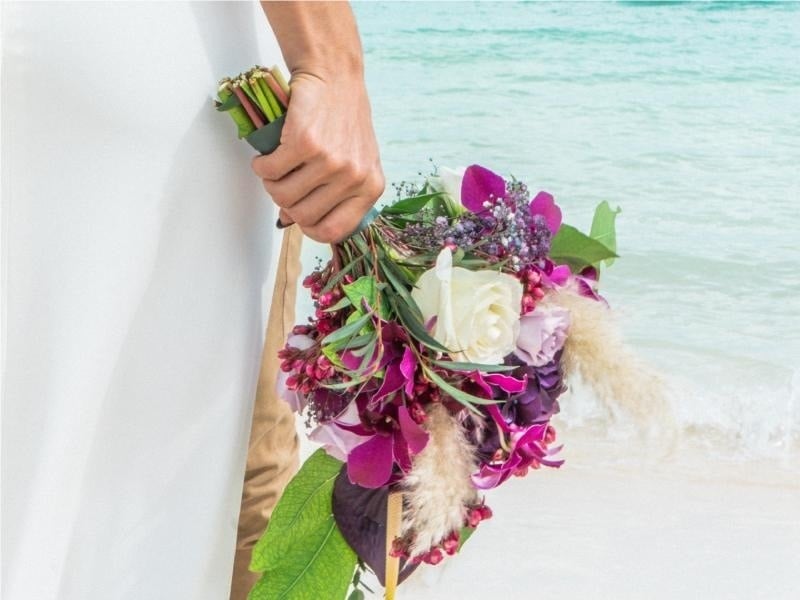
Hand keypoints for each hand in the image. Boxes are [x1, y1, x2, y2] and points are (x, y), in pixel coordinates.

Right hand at [251, 71, 383, 242]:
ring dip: (271, 183)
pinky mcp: (305, 143)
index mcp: (370, 188)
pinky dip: (262, 165)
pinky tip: (268, 154)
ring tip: (276, 166)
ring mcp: (330, 161)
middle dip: (286, 202)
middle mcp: (354, 177)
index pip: (334, 232)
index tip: (299, 215)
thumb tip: (293, 221)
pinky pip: (270, 171)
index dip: (309, 227)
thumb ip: (332, 197)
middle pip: (303, 215)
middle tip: (284, 182)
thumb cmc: (343, 120)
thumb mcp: (353, 162)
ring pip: (282, 195)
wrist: (335, 76)